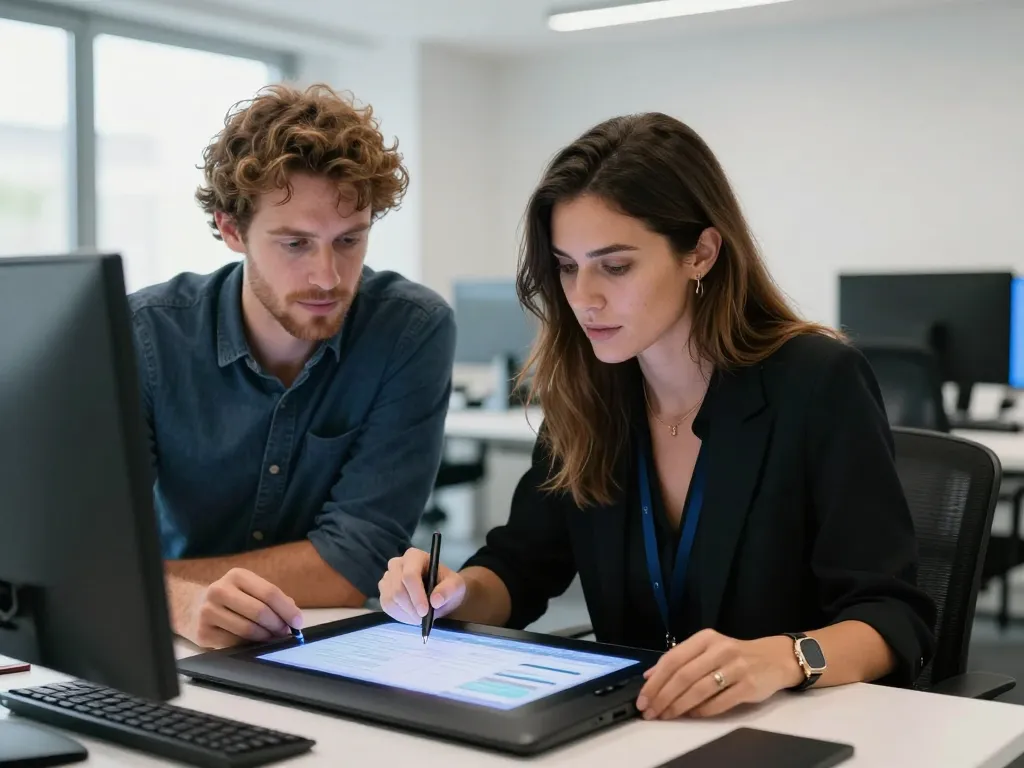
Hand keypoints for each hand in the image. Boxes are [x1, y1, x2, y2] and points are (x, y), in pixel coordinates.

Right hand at [174, 568, 302, 648]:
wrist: (194, 608)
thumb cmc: (234, 600)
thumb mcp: (251, 590)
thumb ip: (273, 600)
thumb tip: (294, 618)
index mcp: (237, 575)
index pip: (269, 592)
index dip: (287, 609)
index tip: (299, 623)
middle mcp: (219, 590)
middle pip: (259, 611)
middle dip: (278, 625)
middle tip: (285, 633)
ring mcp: (208, 611)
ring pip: (247, 629)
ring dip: (265, 638)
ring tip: (272, 638)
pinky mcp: (202, 632)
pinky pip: (233, 643)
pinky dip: (249, 646)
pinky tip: (254, 644)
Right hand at [378, 548, 465, 623]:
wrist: (439, 594)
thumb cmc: (447, 586)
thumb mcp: (455, 586)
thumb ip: (448, 590)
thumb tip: (436, 600)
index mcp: (414, 556)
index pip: (410, 575)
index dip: (416, 595)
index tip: (425, 611)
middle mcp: (397, 564)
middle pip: (398, 589)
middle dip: (412, 607)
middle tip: (424, 618)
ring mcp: (388, 577)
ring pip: (390, 599)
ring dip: (406, 613)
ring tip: (420, 616)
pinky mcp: (384, 591)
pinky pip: (386, 606)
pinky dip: (399, 615)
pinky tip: (411, 615)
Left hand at [636, 629, 804, 719]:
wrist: (774, 658)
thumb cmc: (734, 656)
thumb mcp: (706, 649)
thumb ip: (679, 660)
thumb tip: (649, 676)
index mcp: (705, 638)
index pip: (673, 659)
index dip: (655, 681)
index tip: (643, 698)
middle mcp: (719, 649)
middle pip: (683, 676)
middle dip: (663, 697)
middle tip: (651, 712)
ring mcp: (736, 667)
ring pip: (699, 690)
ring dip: (679, 706)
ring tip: (666, 715)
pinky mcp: (748, 686)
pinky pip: (719, 702)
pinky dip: (702, 711)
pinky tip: (691, 715)